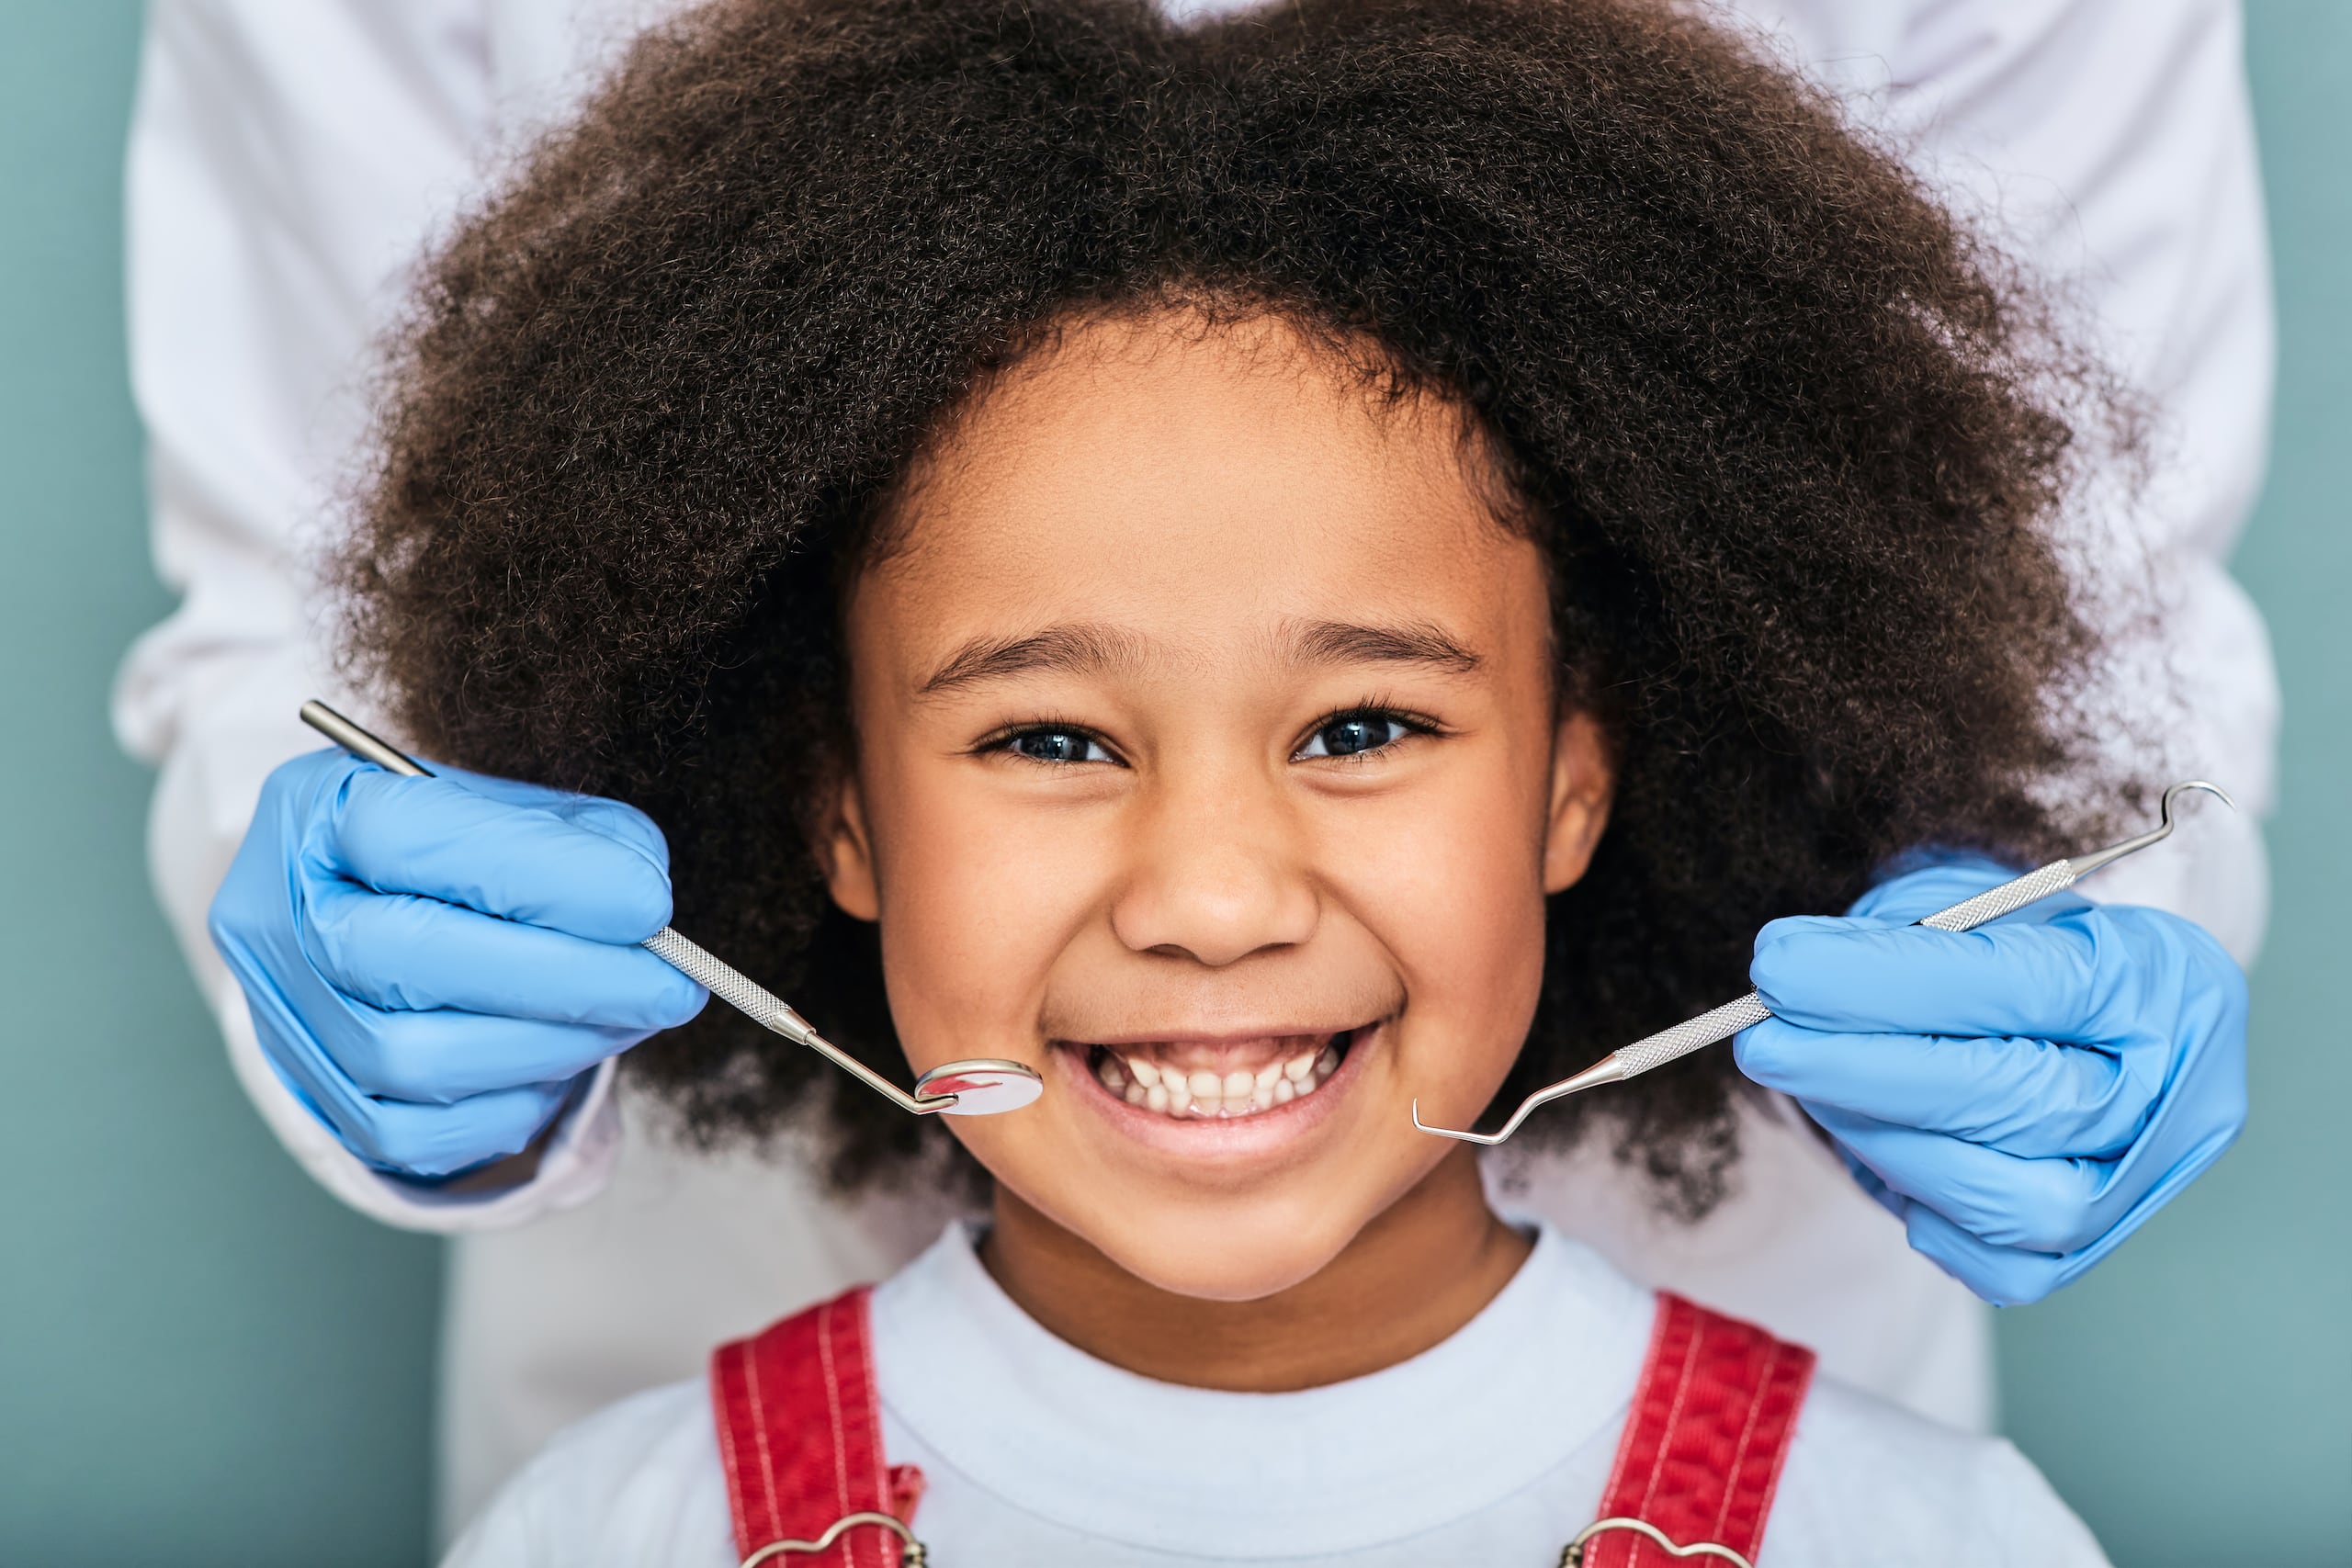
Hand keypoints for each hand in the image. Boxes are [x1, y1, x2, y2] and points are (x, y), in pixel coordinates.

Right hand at [209, 749, 706, 1177]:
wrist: (384, 913)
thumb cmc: (465, 851)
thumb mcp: (517, 808)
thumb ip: (583, 838)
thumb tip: (646, 910)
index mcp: (312, 812)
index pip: (412, 837)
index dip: (543, 876)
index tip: (651, 904)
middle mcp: (274, 916)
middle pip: (405, 958)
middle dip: (563, 977)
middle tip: (668, 982)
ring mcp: (286, 1018)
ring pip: (412, 1059)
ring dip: (549, 1044)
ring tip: (629, 1015)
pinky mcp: (320, 1102)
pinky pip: (417, 1134)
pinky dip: (512, 1104)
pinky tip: (565, 1062)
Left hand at [1733, 854, 2247, 1304]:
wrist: (2083, 1024)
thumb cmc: (2019, 951)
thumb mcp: (1974, 905)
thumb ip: (1902, 935)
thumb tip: (1791, 978)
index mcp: (2158, 980)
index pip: (2021, 986)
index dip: (1888, 981)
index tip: (1778, 965)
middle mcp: (2174, 1095)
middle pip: (2022, 1102)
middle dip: (1867, 1071)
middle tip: (1764, 1039)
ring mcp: (2138, 1188)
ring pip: (2007, 1199)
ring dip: (1883, 1139)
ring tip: (1813, 1082)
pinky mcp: (2084, 1254)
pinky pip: (1993, 1264)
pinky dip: (1918, 1207)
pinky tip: (1879, 1144)